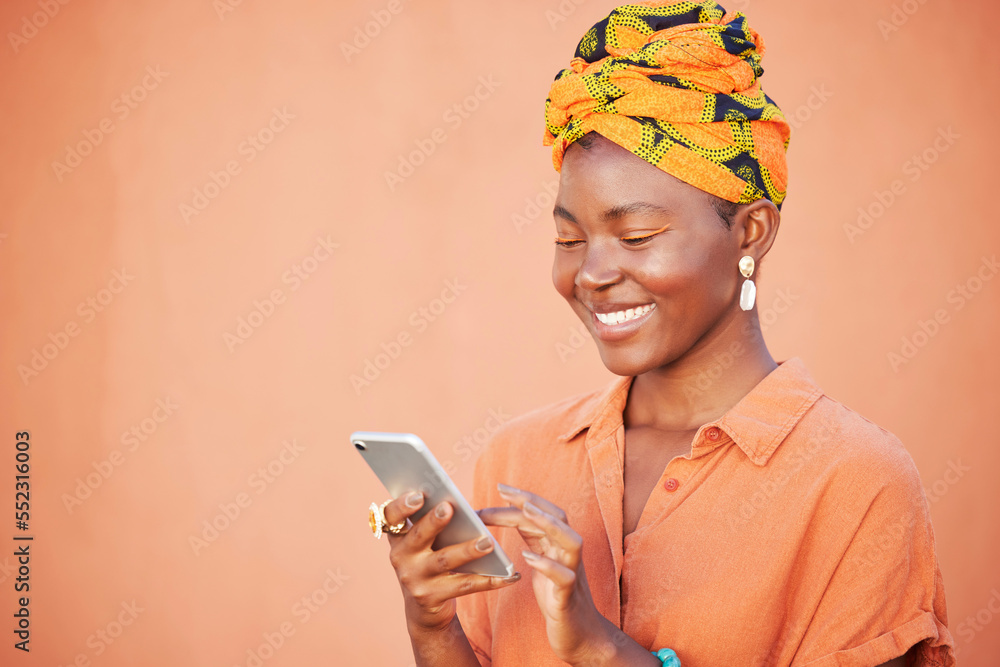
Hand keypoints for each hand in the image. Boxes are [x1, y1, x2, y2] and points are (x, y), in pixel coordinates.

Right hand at [382, 491, 521, 633]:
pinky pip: (464, 585)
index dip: (401, 506)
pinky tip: (508, 576)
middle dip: (433, 521)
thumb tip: (457, 503)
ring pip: (444, 560)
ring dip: (467, 550)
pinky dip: (488, 580)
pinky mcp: (431, 597)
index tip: (418, 495)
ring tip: (488, 542)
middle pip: (418, 536)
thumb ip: (431, 521)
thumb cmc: (429, 561)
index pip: (390, 516)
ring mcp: (414, 579)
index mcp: (399, 537)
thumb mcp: (423, 542)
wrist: (424, 608)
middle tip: (449, 507)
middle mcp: (401, 557)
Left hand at [479, 484, 617, 664]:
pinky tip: (528, 557)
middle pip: (558, 518)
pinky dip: (548, 565)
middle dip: (532, 501)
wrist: (580, 635)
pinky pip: (565, 577)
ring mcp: (573, 574)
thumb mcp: (542, 562)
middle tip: (503, 491)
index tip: (500, 488)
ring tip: (526, 513)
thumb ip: (533, 538)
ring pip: (571, 541)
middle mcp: (569, 554)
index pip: (545, 513)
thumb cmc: (557, 597)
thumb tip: (511, 513)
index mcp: (560, 545)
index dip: (524, 498)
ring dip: (549, 524)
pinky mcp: (569, 597)